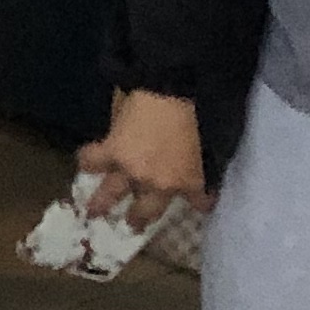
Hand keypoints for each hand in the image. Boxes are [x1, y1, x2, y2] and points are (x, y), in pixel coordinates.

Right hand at [77, 89, 209, 222]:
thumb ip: (216, 164)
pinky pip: (92, 159)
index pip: (198, 199)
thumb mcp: (223, 141)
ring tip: (93, 210)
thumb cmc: (206, 111)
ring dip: (101, 202)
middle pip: (144, 211)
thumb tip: (212, 178)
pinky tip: (86, 162)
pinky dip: (90, 160)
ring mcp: (129, 168)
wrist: (174, 85)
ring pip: (109, 192)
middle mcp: (156, 183)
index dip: (201, 202)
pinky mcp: (109, 149)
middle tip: (133, 224)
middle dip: (139, 220)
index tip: (202, 203)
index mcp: (189, 179)